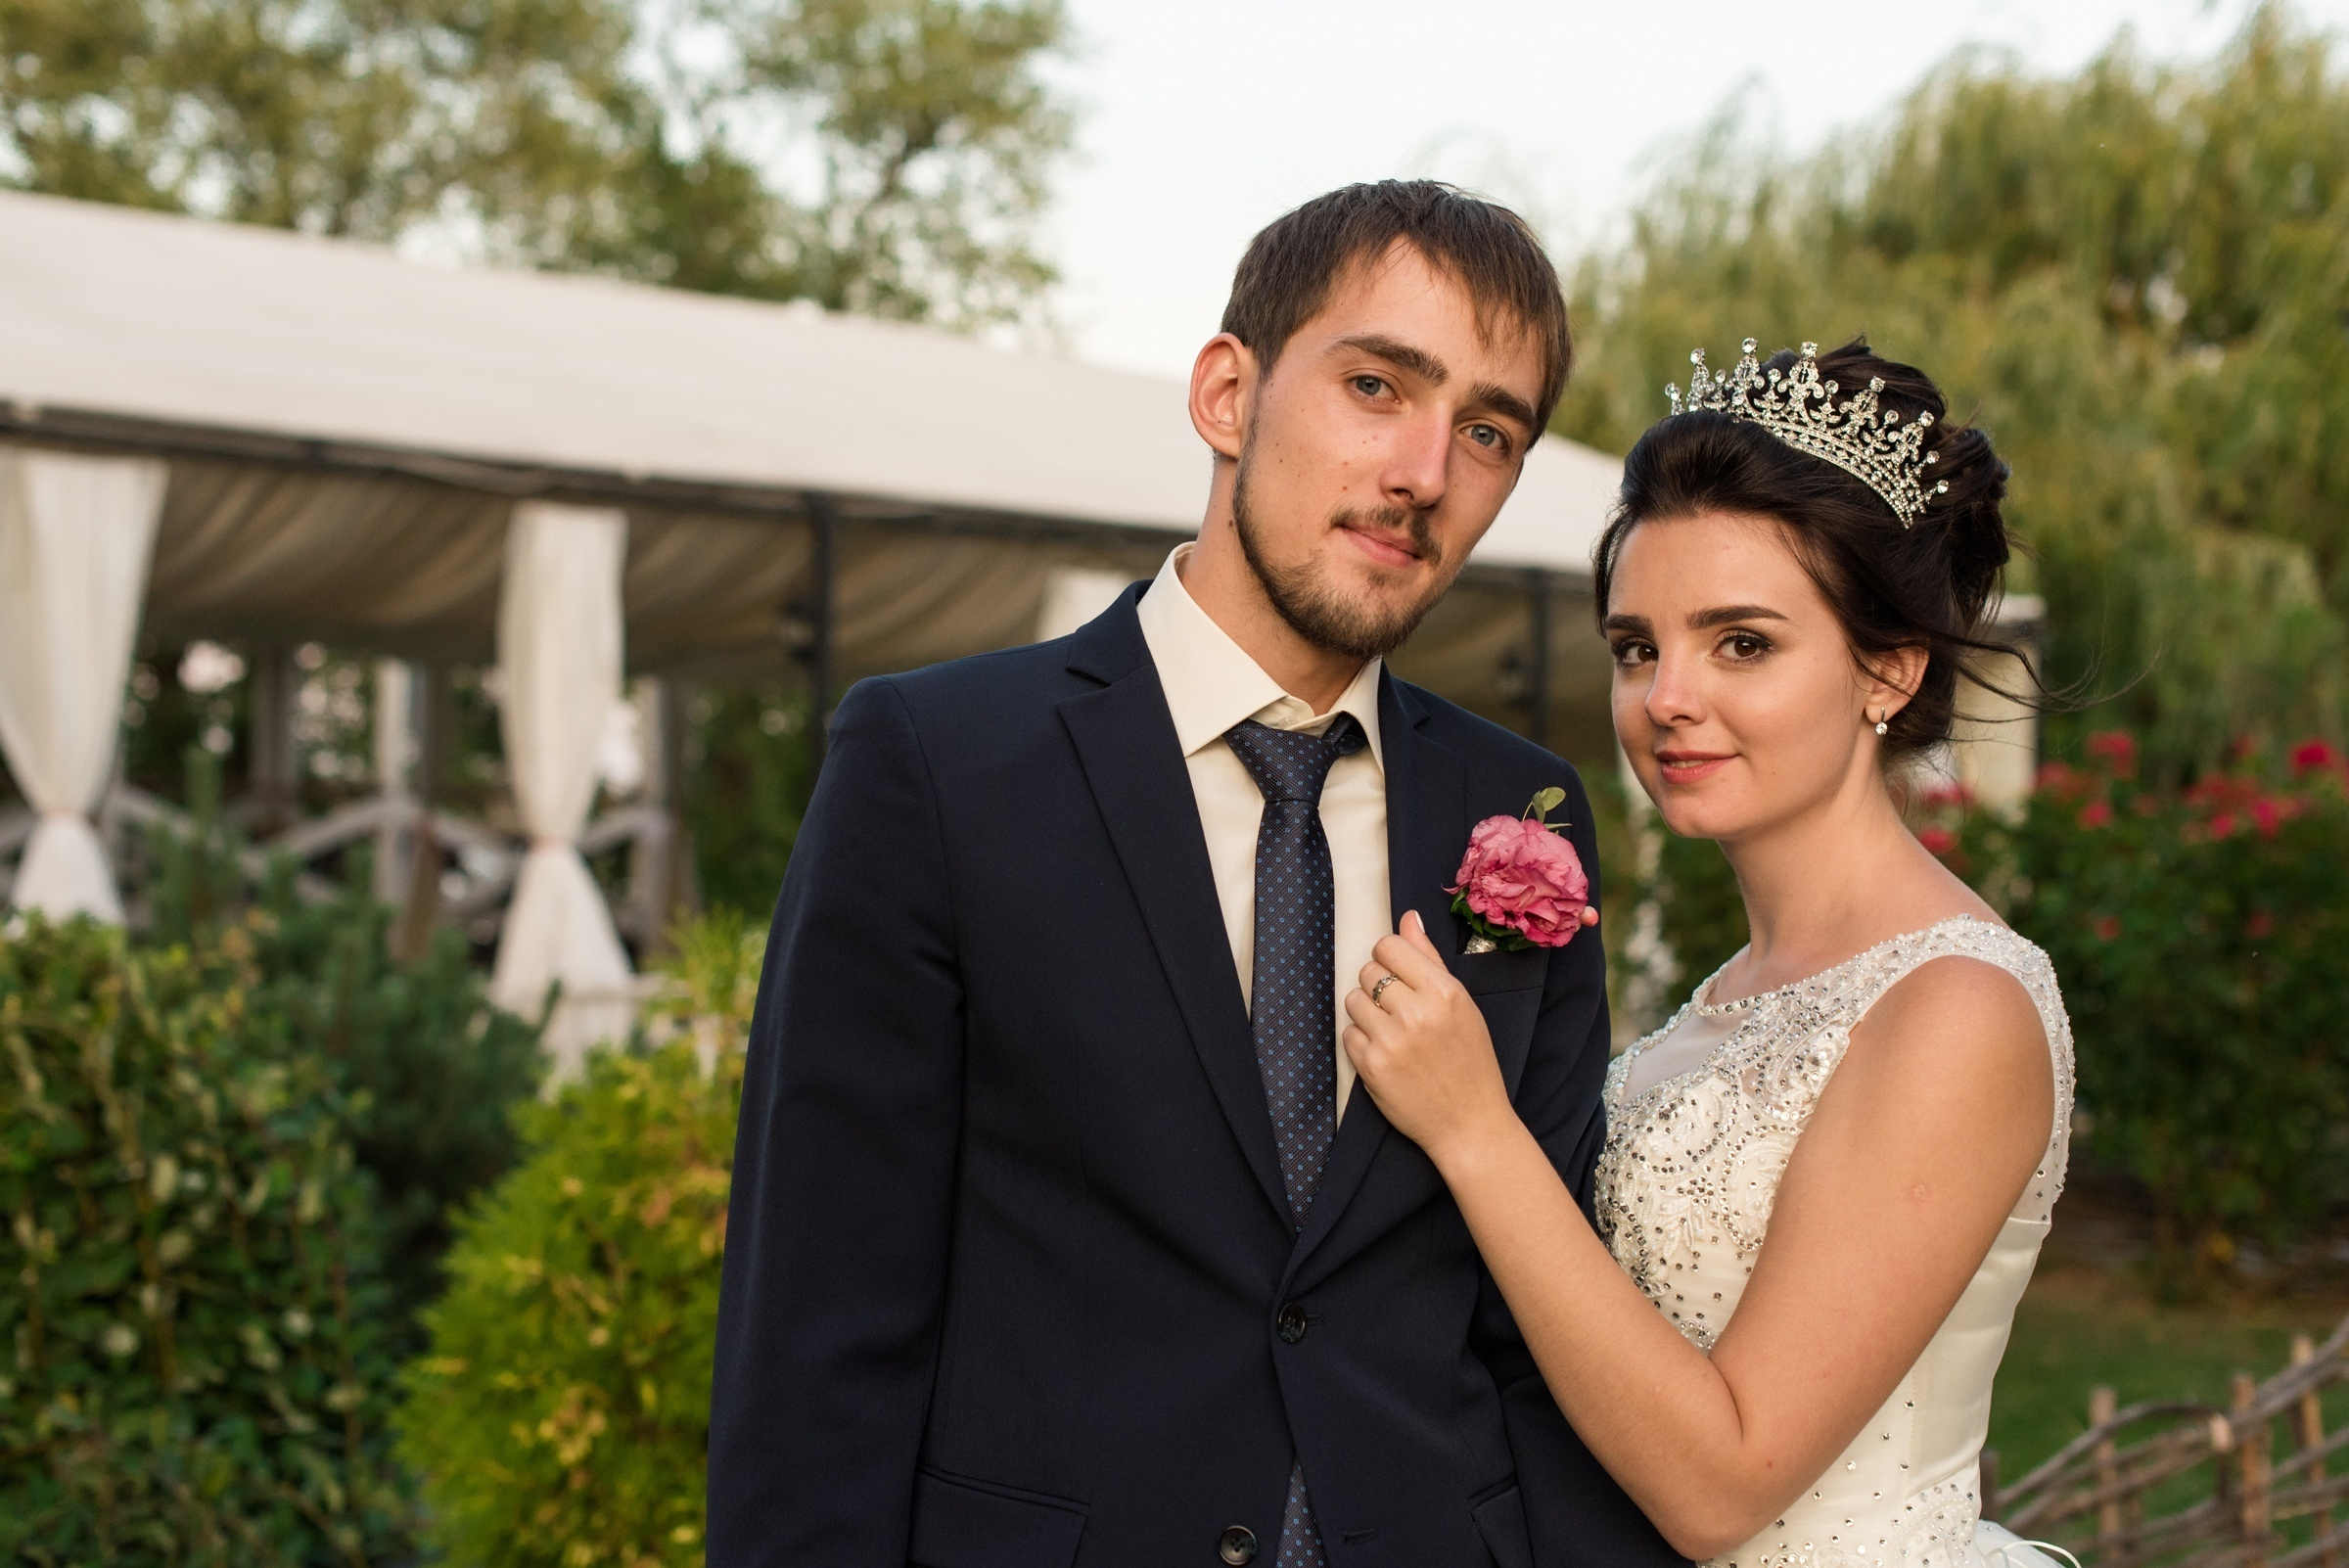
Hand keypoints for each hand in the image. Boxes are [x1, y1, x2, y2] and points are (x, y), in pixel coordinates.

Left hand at [1343, 910, 1515, 1167]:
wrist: (1469, 1123)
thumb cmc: (1470, 1061)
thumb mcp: (1462, 1005)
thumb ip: (1430, 960)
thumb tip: (1408, 918)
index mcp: (1444, 992)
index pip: (1390, 946)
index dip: (1389, 957)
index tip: (1398, 973)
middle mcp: (1417, 1012)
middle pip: (1368, 971)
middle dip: (1378, 985)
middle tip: (1398, 1008)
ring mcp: (1391, 1040)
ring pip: (1353, 999)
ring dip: (1366, 1011)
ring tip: (1391, 1030)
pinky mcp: (1371, 1066)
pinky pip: (1349, 1033)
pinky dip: (1362, 1040)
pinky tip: (1386, 1052)